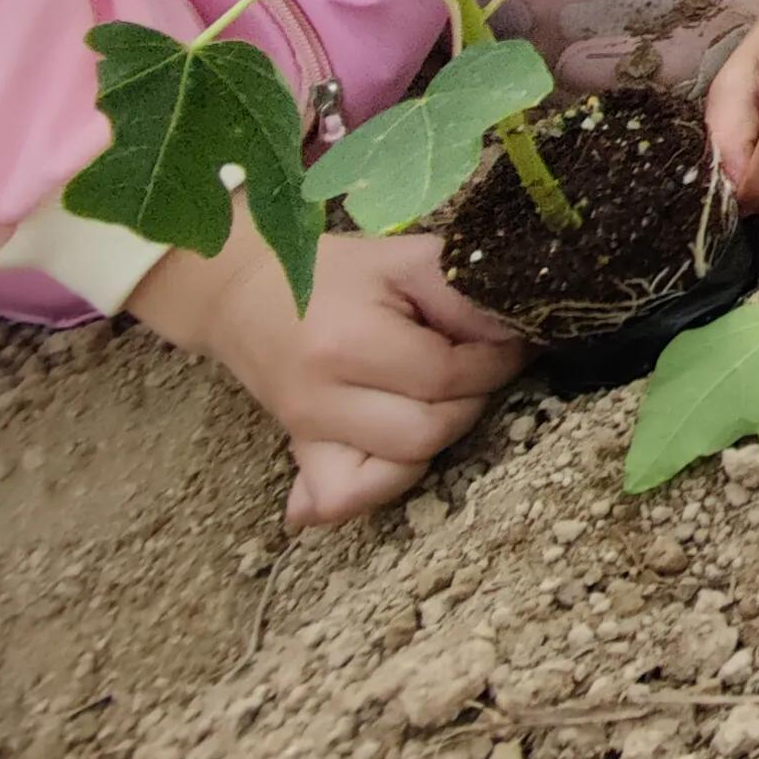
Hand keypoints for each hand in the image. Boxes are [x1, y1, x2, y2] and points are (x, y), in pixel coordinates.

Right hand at [133, 221, 527, 529]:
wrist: (244, 293)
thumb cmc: (335, 273)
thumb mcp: (403, 260)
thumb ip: (462, 294)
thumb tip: (514, 334)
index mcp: (346, 343)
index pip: (445, 376)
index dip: (496, 361)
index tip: (513, 340)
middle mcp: (319, 399)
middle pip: (427, 432)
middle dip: (473, 400)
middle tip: (479, 368)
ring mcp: (304, 434)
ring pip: (398, 471)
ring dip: (440, 437)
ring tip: (444, 397)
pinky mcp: (298, 454)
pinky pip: (346, 498)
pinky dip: (383, 484)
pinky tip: (398, 449)